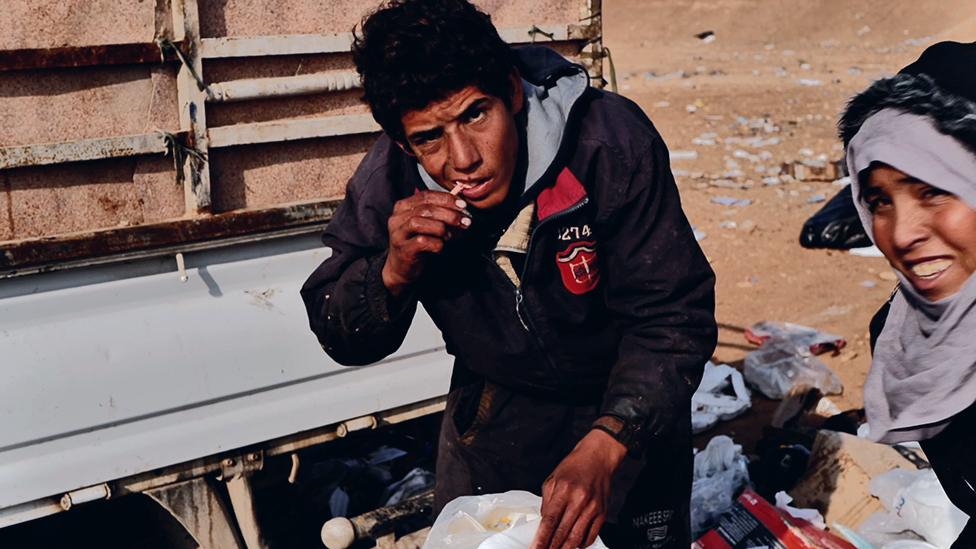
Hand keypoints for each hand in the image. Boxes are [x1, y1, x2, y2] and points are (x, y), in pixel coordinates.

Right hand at [383, 191, 470, 295]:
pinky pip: (422, 242)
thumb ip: (439, 212)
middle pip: (425, 209)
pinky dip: (436, 243)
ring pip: (419, 222)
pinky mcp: (403, 250)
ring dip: (442, 228)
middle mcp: (397, 218)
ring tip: (451, 235)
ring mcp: (398, 234)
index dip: (446, 199)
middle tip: (465, 221)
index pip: (426, 195)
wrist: (402, 268)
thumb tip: (462, 206)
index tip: (463, 205)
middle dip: (449, 214)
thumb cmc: (417, 244)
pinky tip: (441, 247)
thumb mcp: (428, 224)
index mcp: (403, 207)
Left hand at [532, 430, 627, 548]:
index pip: (550, 520)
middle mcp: (579, 500)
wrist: (598, 458)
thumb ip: (547, 502)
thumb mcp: (553, 479)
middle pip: (563, 532)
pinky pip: (591, 535)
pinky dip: (582, 544)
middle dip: (552, 547)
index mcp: (563, 490)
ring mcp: (592, 508)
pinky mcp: (602, 513)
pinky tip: (574, 545)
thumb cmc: (574, 467)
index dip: (541, 538)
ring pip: (577, 537)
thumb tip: (543, 523)